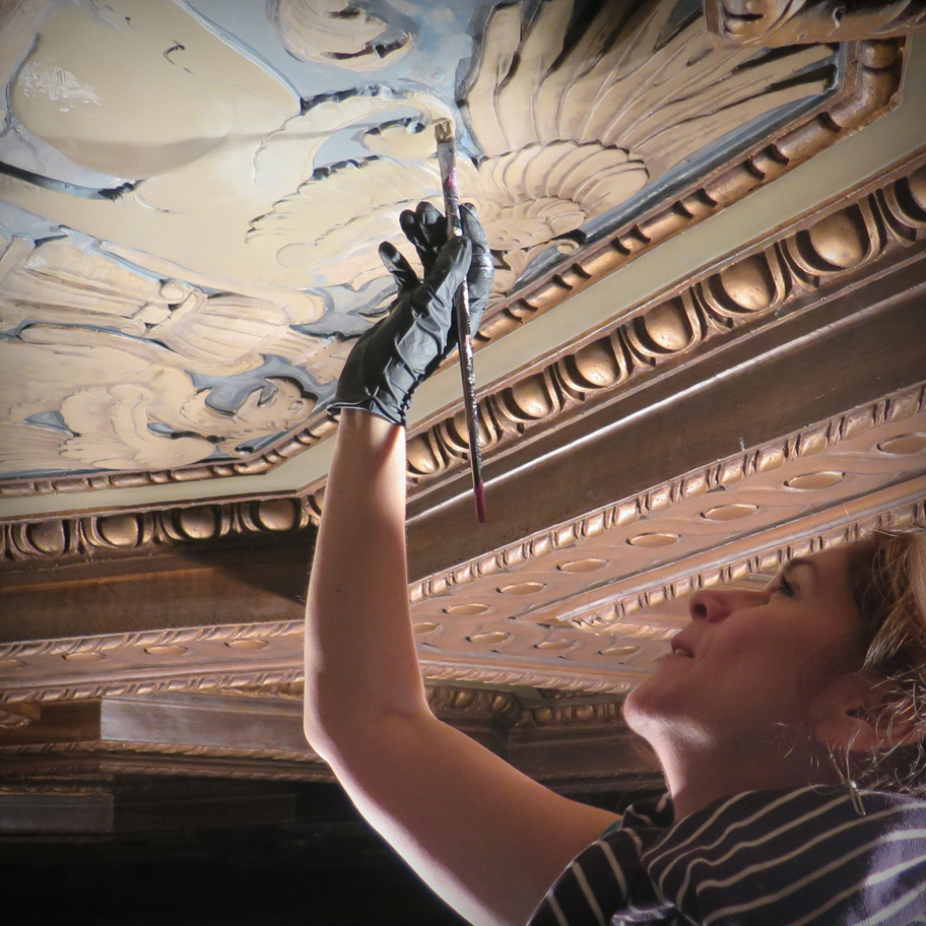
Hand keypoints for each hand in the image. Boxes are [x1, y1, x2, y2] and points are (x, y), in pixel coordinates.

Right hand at [329, 202, 493, 426]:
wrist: (373, 382)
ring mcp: (427, 305)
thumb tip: (464, 241)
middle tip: (424, 208)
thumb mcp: (429, 306)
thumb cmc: (404, 350)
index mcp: (465, 307)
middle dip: (439, 231)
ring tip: (405, 217)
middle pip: (451, 258)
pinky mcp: (405, 308)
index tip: (462, 208)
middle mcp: (450, 304)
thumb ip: (447, 273)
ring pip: (428, 263)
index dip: (473, 234)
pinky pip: (407, 277)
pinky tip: (386, 249)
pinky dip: (398, 262)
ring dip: (417, 239)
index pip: (477, 263)